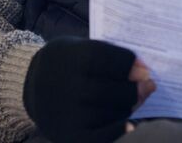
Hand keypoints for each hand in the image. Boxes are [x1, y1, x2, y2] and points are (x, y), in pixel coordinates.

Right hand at [24, 36, 155, 142]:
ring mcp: (67, 114)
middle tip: (147, 86)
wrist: (34, 87)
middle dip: (136, 89)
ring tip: (128, 100)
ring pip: (112, 113)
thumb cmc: (69, 63)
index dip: (131, 64)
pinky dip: (120, 129)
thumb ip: (112, 56)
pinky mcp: (69, 135)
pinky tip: (129, 123)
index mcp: (70, 58)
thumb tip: (145, 74)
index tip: (144, 69)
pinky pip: (103, 136)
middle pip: (114, 91)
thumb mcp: (82, 48)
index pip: (110, 60)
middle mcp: (67, 87)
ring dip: (128, 107)